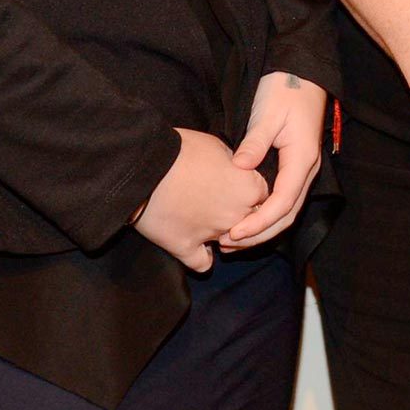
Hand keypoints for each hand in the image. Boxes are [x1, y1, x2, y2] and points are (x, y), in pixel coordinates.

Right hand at [135, 128, 270, 271]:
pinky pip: (202, 263)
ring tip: (206, 219)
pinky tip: (196, 247)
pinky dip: (200, 257)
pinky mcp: (185, 248)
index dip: (251, 191)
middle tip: (221, 201)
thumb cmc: (182, 150)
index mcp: (248, 189)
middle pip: (251, 222)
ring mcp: (212, 235)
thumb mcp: (218, 145)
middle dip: (241, 214)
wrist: (144, 168)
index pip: (265, 196)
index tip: (237, 186)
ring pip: (229, 244)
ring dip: (222, 234)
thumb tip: (236, 172)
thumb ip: (235, 164)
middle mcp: (236, 216)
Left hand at [216, 71, 329, 250]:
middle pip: (287, 215)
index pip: (283, 202)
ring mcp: (302, 169)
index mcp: (302, 158)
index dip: (259, 222)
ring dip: (262, 229)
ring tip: (232, 239)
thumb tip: (240, 167)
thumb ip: (255, 142)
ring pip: (286, 211)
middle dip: (259, 234)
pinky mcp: (293, 167)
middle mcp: (307, 169)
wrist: (301, 73)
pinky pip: (282, 200)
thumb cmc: (285, 89)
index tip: (234, 232)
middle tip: (228, 244)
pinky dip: (265, 215)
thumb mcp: (267, 113)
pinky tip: (245, 218)